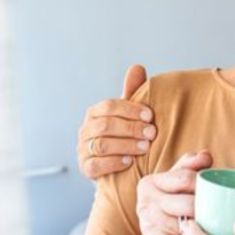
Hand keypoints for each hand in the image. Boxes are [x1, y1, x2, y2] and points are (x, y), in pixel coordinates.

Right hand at [78, 64, 155, 178]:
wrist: (116, 166)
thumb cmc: (124, 134)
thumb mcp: (128, 113)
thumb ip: (132, 91)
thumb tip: (137, 67)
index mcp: (95, 112)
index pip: (109, 106)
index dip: (130, 109)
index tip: (150, 115)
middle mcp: (86, 129)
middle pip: (105, 125)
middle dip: (131, 128)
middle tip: (152, 133)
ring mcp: (83, 149)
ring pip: (101, 145)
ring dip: (126, 145)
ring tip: (145, 147)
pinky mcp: (85, 168)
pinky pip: (95, 165)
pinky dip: (113, 162)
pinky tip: (129, 162)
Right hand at [135, 151, 212, 234]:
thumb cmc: (174, 211)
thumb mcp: (178, 186)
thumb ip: (190, 166)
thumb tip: (206, 155)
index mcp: (148, 184)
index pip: (184, 178)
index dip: (205, 185)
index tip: (217, 191)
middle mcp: (144, 205)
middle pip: (189, 203)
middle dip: (208, 208)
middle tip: (222, 212)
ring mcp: (149, 228)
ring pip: (190, 224)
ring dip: (207, 227)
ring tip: (217, 226)